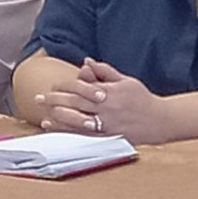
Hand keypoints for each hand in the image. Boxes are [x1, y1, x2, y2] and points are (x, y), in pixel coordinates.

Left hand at [32, 58, 171, 144]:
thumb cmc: (142, 99)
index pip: (81, 87)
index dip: (64, 86)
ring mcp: (106, 124)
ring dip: (57, 117)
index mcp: (109, 91)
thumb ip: (105, 71)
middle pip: (74, 102)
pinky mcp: (107, 136)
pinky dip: (67, 131)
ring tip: (43, 114)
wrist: (159, 121)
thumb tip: (87, 62)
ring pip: (76, 119)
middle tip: (38, 98)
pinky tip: (55, 128)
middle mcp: (105, 108)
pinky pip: (83, 134)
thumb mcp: (126, 80)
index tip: (52, 86)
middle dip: (54, 100)